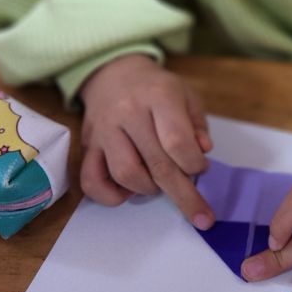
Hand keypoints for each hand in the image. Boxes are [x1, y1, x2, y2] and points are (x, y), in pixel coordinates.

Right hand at [78, 54, 213, 221]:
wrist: (113, 74)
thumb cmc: (156, 89)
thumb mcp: (186, 95)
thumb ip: (197, 125)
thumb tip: (203, 152)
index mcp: (158, 97)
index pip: (176, 141)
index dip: (193, 164)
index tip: (200, 169)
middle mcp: (128, 113)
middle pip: (156, 164)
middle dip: (183, 195)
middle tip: (202, 217)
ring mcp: (104, 130)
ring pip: (125, 175)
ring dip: (148, 190)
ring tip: (158, 184)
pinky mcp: (88, 146)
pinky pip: (91, 181)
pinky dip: (110, 196)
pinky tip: (128, 191)